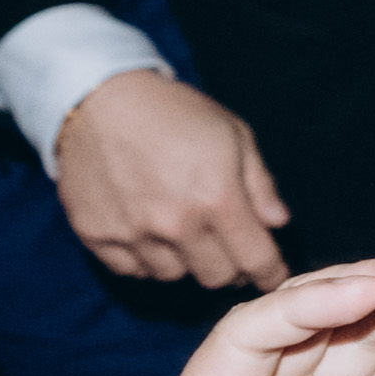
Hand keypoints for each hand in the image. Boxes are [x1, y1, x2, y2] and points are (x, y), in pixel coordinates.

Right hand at [51, 66, 294, 290]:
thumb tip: (278, 223)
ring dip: (185, 261)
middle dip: (230, 268)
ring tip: (184, 233)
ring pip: (173, 276)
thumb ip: (260, 184)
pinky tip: (150, 235)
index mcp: (217, 198)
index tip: (272, 276)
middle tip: (227, 249)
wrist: (100, 98)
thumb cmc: (174, 112)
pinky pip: (131, 270)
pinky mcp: (96, 236)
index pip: (255, 260)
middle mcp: (176, 224)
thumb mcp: (233, 134)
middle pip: (216, 278)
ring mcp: (133, 234)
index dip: (271, 273)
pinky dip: (145, 260)